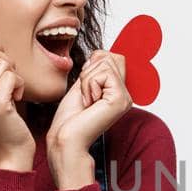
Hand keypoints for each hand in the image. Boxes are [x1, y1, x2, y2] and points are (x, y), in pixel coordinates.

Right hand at [0, 38, 33, 171]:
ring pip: (3, 62)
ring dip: (14, 75)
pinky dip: (20, 86)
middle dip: (6, 60)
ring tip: (11, 93)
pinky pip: (12, 76)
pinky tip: (15, 100)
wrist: (8, 150)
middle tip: (8, 80)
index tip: (1, 67)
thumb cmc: (1, 116)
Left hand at [47, 49, 131, 187]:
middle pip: (110, 57)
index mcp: (118, 91)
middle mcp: (125, 95)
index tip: (86, 85)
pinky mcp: (121, 99)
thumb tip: (103, 52)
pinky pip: (103, 74)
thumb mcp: (83, 85)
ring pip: (105, 64)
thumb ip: (96, 68)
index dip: (95, 64)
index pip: (113, 57)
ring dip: (87, 80)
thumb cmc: (70, 118)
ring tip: (87, 100)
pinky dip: (89, 85)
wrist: (66, 138)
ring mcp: (125, 98)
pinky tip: (90, 103)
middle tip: (85, 95)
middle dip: (89, 72)